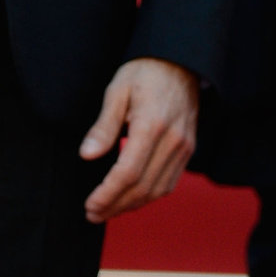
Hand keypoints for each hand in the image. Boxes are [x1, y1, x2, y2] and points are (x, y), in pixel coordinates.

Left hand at [80, 58, 198, 221]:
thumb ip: (103, 126)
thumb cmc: (145, 72)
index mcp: (152, 124)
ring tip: (108, 211)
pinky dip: (149, 196)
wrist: (181, 62)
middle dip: (116, 205)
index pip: (128, 172)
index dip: (108, 194)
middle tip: (93, 214)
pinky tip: (130, 198)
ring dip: (132, 205)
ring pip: (158, 190)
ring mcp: (184, 146)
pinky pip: (169, 182)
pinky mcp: (188, 149)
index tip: (90, 205)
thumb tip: (87, 156)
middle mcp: (173, 140)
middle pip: (143, 187)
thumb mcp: (117, 91)